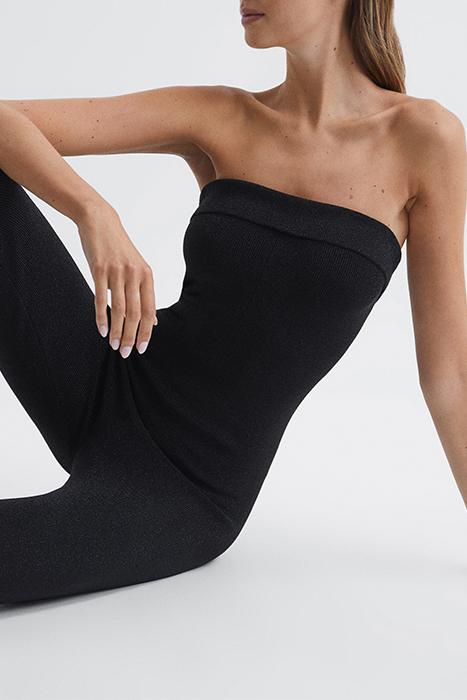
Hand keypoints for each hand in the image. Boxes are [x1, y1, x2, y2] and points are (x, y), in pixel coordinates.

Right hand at [77, 202, 156, 357]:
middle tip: (126, 353)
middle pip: (136, 313)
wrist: (100, 221)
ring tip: (114, 345)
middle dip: (131, 336)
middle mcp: (135, 275)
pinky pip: (101, 298)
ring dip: (117, 331)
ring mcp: (117, 272)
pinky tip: (102, 330)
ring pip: (119, 309)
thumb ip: (145, 294)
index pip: (150, 311)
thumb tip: (154, 320)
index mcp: (147, 276)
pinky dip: (101, 317)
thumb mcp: (138, 268)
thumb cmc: (119, 248)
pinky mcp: (99, 270)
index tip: (142, 349)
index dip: (147, 332)